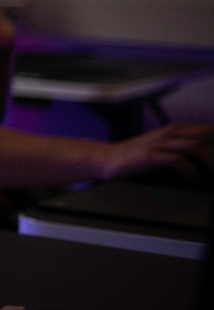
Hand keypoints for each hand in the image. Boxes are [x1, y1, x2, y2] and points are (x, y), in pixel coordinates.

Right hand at [96, 124, 213, 183]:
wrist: (106, 159)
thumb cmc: (135, 157)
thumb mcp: (161, 147)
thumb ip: (182, 148)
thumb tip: (206, 158)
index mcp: (174, 130)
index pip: (207, 130)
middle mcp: (169, 133)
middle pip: (206, 135)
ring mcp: (159, 143)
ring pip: (195, 145)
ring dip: (210, 160)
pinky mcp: (150, 156)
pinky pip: (177, 160)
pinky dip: (190, 170)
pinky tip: (195, 179)